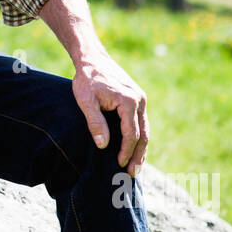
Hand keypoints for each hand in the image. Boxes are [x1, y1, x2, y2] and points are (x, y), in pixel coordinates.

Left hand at [71, 51, 148, 176]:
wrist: (92, 58)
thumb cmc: (87, 78)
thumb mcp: (86, 100)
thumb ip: (95, 122)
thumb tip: (103, 146)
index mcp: (129, 101)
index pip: (131, 133)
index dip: (126, 151)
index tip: (119, 165)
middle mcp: (139, 100)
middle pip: (143, 134)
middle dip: (138, 155)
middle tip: (132, 174)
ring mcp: (140, 99)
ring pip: (145, 129)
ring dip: (141, 149)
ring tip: (136, 166)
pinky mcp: (137, 99)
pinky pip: (140, 122)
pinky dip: (139, 137)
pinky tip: (134, 148)